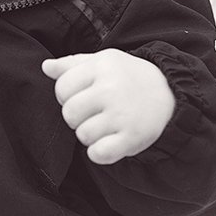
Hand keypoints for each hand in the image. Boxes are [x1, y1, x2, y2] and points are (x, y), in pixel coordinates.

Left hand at [42, 49, 174, 164]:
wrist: (169, 93)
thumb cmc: (126, 77)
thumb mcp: (102, 62)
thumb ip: (71, 64)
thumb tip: (45, 67)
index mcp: (101, 67)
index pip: (62, 87)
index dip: (66, 96)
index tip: (80, 96)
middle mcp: (111, 89)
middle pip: (69, 113)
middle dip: (76, 117)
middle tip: (92, 114)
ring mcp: (122, 114)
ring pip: (83, 135)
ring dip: (89, 135)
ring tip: (103, 126)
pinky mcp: (132, 137)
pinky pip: (99, 154)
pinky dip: (99, 153)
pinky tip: (107, 142)